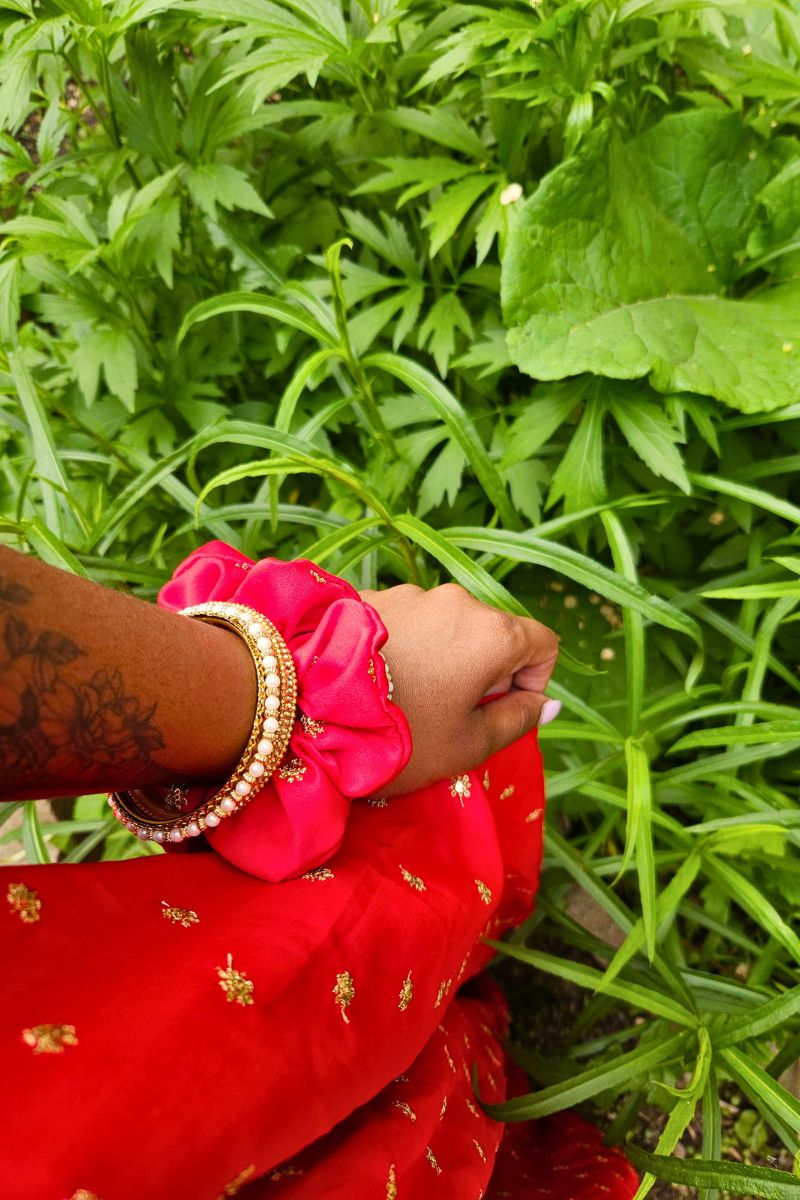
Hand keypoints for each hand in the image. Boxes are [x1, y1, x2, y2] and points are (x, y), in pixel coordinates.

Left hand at [359, 583, 559, 793]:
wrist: (306, 704)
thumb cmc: (400, 735)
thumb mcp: (469, 745)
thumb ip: (518, 721)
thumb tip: (545, 702)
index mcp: (493, 633)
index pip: (543, 644)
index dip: (532, 682)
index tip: (499, 712)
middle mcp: (457, 601)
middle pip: (494, 633)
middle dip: (484, 672)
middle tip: (448, 715)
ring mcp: (410, 595)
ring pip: (448, 627)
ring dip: (443, 659)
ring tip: (406, 699)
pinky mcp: (369, 597)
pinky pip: (407, 623)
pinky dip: (406, 648)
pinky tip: (377, 682)